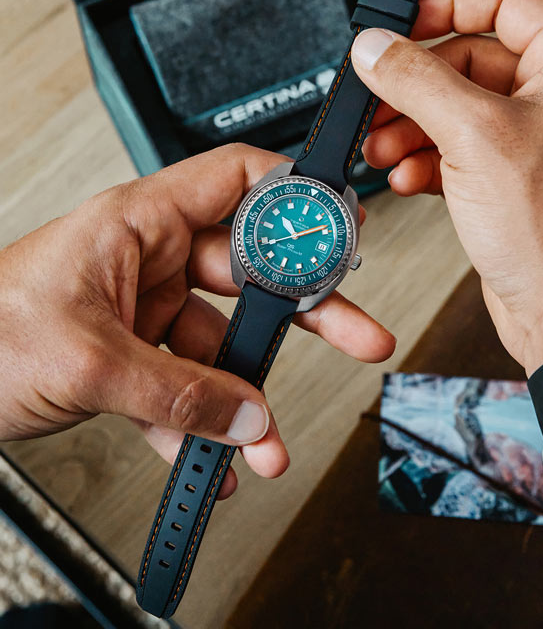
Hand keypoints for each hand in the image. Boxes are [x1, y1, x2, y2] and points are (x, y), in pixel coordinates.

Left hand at [0, 144, 393, 497]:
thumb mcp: (87, 358)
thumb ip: (176, 394)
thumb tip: (248, 417)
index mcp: (139, 221)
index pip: (233, 180)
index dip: (292, 196)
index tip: (339, 226)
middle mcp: (149, 257)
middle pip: (249, 271)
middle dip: (304, 310)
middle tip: (357, 332)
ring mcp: (143, 306)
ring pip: (221, 341)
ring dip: (250, 394)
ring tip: (271, 441)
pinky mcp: (130, 354)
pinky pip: (185, 385)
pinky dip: (204, 424)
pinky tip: (216, 460)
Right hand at [350, 0, 542, 374]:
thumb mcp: (475, 137)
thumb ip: (416, 80)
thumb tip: (377, 48)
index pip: (502, 0)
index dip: (445, 7)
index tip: (400, 26)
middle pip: (469, 57)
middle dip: (416, 84)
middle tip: (378, 98)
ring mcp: (537, 136)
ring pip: (457, 105)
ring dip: (412, 125)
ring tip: (384, 147)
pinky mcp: (514, 174)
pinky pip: (459, 145)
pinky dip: (427, 157)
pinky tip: (410, 176)